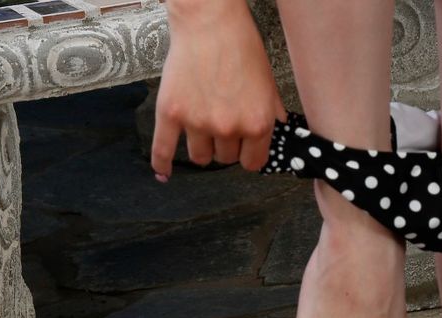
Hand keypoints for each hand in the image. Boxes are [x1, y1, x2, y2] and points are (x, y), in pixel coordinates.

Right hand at [150, 0, 286, 179]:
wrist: (208, 21)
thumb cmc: (241, 45)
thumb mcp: (268, 81)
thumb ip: (272, 111)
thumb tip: (279, 129)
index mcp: (257, 124)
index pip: (252, 163)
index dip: (248, 155)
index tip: (243, 149)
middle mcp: (228, 128)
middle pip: (225, 159)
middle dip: (225, 145)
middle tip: (221, 122)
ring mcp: (198, 123)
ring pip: (200, 157)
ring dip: (202, 147)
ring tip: (201, 127)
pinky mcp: (171, 113)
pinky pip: (163, 149)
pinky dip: (162, 163)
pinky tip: (164, 173)